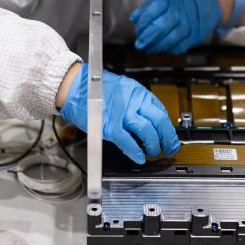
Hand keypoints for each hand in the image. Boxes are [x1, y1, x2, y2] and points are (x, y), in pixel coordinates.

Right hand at [60, 63, 180, 163]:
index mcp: (137, 92)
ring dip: (153, 145)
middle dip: (168, 137)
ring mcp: (122, 114)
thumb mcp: (122, 88)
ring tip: (153, 152)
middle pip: (159, 120)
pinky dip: (135, 151)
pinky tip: (139, 157)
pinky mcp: (110, 125)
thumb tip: (147, 117)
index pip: (160, 110)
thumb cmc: (94, 87)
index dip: (166, 126)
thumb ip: (135, 101)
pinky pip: (128, 141)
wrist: (74, 86)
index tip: (168, 134)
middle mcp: (133, 101)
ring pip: (147, 131)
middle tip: (169, 148)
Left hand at [130, 0, 221, 54]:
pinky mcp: (194, 36)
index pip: (150, 14)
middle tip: (139, 44)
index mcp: (169, 0)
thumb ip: (149, 5)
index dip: (141, 25)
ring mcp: (188, 25)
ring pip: (169, 40)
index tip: (138, 29)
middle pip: (159, 28)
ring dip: (156, 47)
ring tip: (148, 48)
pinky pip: (180, 47)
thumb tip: (134, 18)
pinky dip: (169, 50)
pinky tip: (163, 48)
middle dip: (146, 39)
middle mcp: (179, 13)